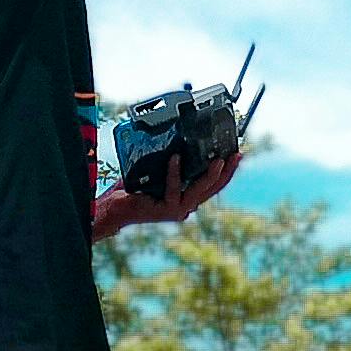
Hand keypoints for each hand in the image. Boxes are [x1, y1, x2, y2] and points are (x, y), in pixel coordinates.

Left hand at [88, 147, 240, 241]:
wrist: (114, 207)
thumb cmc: (133, 188)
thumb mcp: (156, 171)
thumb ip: (171, 163)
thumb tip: (181, 140)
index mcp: (186, 197)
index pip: (212, 184)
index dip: (226, 171)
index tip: (236, 155)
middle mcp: (186, 206)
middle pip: (213, 188)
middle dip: (227, 171)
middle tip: (236, 155)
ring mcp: (177, 210)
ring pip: (200, 191)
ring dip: (211, 175)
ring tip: (218, 160)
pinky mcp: (166, 210)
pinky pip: (174, 188)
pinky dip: (175, 173)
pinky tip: (175, 158)